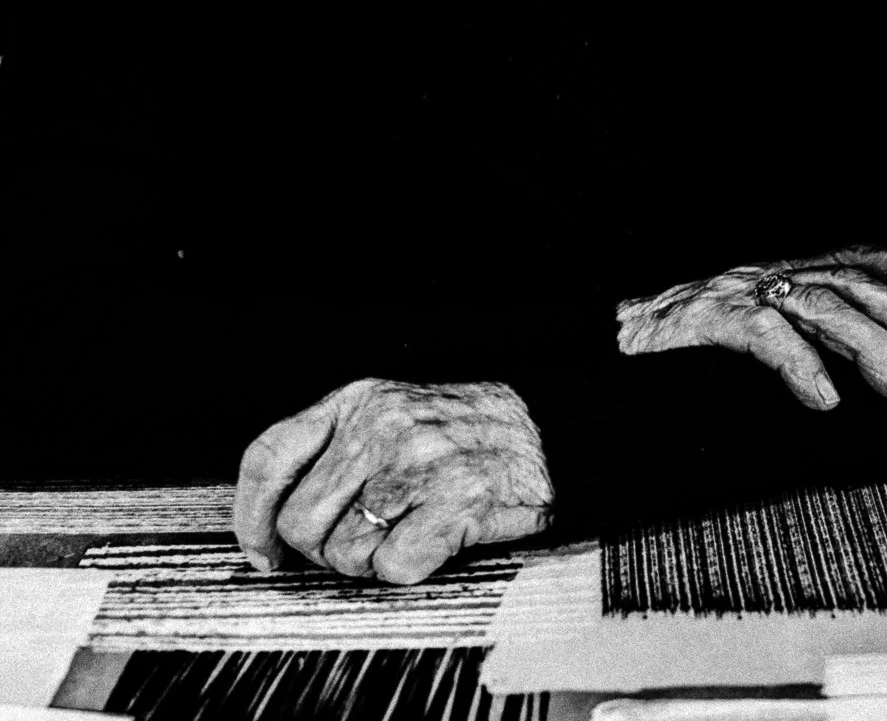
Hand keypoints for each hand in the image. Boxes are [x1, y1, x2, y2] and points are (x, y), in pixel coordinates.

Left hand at [233, 378, 552, 583]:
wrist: (555, 434)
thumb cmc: (467, 437)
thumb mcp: (394, 415)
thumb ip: (336, 450)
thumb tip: (273, 528)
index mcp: (359, 400)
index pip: (269, 456)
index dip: (251, 516)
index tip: (261, 551)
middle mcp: (381, 425)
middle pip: (301, 521)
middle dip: (325, 550)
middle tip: (367, 541)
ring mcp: (418, 461)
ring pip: (343, 552)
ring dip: (371, 561)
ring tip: (411, 532)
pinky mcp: (454, 500)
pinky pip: (392, 567)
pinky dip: (411, 567)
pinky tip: (438, 539)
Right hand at [615, 245, 886, 410]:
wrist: (602, 341)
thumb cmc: (684, 349)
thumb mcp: (756, 334)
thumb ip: (807, 338)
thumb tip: (869, 370)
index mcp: (784, 273)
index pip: (861, 257)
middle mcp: (768, 274)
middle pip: (855, 280)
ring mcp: (738, 292)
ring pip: (821, 302)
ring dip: (868, 345)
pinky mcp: (707, 320)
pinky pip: (765, 335)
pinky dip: (801, 365)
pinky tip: (824, 398)